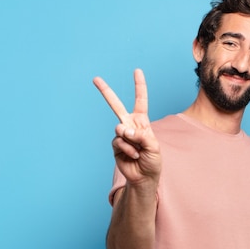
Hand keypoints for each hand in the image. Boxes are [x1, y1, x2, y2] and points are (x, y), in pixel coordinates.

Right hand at [93, 69, 161, 185]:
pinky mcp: (115, 146)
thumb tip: (123, 130)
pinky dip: (128, 149)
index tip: (137, 71)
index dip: (139, 86)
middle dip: (106, 92)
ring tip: (138, 152)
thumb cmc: (153, 161)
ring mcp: (121, 135)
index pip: (140, 100)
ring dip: (131, 141)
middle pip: (116, 106)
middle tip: (95, 78)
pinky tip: (133, 156)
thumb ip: (141, 136)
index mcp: (142, 122)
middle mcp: (130, 125)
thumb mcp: (154, 147)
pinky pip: (119, 142)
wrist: (144, 177)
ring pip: (120, 129)